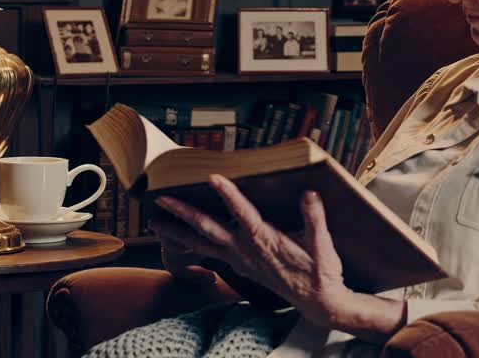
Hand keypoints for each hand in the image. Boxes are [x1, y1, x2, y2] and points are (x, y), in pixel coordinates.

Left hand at [151, 175, 350, 326]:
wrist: (317, 302)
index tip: (213, 177)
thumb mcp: (323, 245)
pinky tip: (179, 239)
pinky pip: (209, 253)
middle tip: (161, 198)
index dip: (228, 195)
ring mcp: (240, 259)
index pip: (243, 214)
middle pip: (208, 228)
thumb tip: (309, 193)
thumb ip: (315, 218)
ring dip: (177, 232)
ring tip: (154, 222)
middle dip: (183, 212)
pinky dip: (191, 245)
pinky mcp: (240, 266)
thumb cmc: (320, 271)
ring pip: (202, 243)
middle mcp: (246, 250)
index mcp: (265, 240)